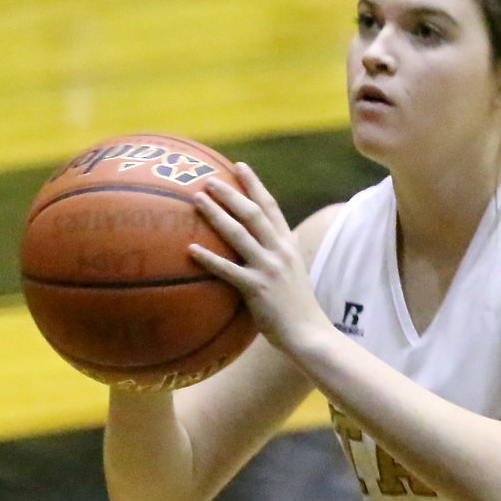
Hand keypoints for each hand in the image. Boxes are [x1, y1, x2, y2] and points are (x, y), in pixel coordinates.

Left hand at [188, 162, 330, 354]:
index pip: (271, 207)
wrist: (310, 334)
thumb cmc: (296, 309)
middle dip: (231, 193)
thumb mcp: (291, 276)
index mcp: (288, 246)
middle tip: (209, 179)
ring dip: (216, 214)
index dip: (255, 185)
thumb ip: (274, 259)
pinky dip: (209, 258)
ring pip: (238, 234)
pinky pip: (228, 270)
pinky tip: (190, 249)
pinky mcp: (257, 289)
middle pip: (253, 213)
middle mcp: (280, 252)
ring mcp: (269, 269)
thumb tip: (251, 250)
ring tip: (197, 200)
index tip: (240, 166)